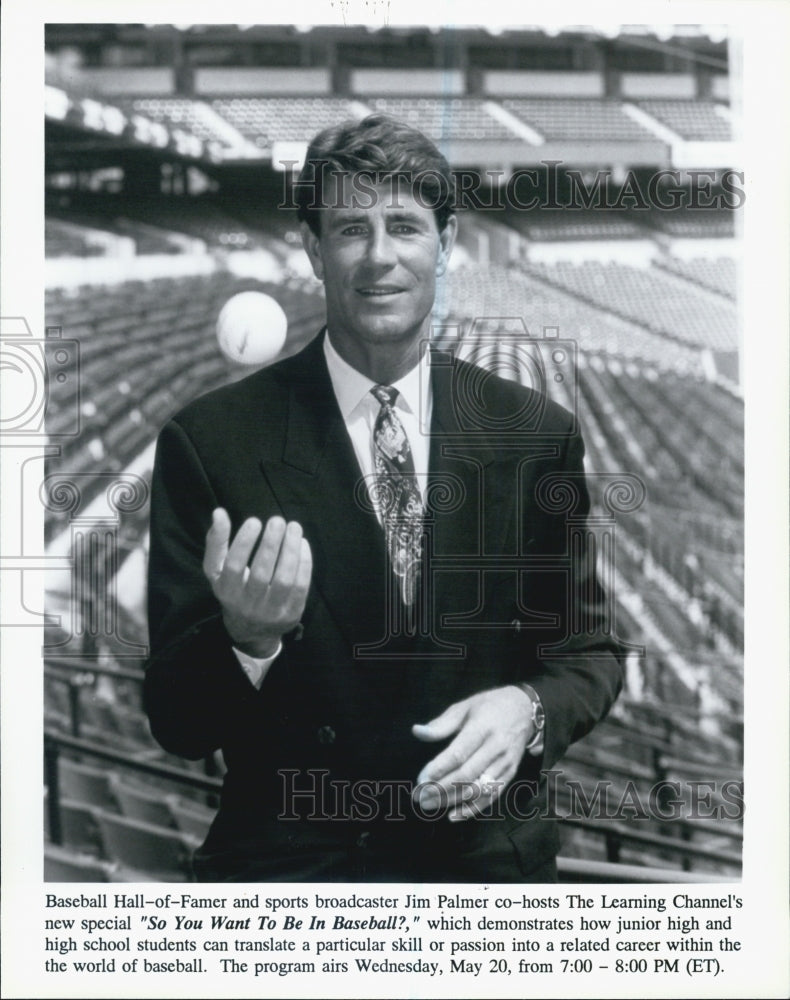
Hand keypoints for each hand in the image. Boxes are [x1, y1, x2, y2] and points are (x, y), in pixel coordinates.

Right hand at [203, 508, 311, 657]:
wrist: (251, 630)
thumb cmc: (234, 589)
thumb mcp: (217, 570)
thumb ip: (217, 542)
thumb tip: (219, 512)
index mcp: (226, 591)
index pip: (233, 566)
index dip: (243, 543)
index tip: (254, 520)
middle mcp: (247, 604)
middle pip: (261, 572)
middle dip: (271, 544)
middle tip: (277, 520)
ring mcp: (270, 612)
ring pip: (284, 580)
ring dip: (290, 551)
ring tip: (294, 527)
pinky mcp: (291, 614)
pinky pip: (301, 587)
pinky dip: (304, 563)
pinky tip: (302, 544)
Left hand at [411, 686, 535, 821]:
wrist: (525, 709)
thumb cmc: (489, 706)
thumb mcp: (465, 707)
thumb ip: (441, 723)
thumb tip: (417, 732)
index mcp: (483, 728)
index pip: (459, 754)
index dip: (439, 769)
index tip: (421, 779)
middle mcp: (496, 747)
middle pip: (467, 775)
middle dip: (440, 789)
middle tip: (419, 797)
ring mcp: (505, 763)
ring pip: (478, 789)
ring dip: (452, 801)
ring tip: (429, 805)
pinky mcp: (510, 774)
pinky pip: (491, 796)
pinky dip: (472, 809)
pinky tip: (453, 815)